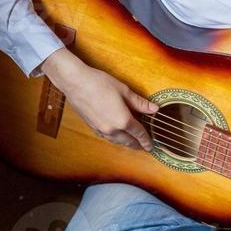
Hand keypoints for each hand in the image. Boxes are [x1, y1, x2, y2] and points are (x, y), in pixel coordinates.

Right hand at [40, 48, 158, 150]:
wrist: (75, 83)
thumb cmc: (99, 83)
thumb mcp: (124, 91)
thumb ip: (139, 103)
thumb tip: (154, 109)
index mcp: (123, 120)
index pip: (139, 133)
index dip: (146, 140)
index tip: (151, 145)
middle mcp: (112, 129)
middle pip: (128, 142)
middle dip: (138, 145)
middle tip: (144, 147)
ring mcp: (101, 129)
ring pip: (117, 141)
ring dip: (126, 143)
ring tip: (132, 143)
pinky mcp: (92, 127)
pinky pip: (107, 138)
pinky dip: (115, 139)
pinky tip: (116, 136)